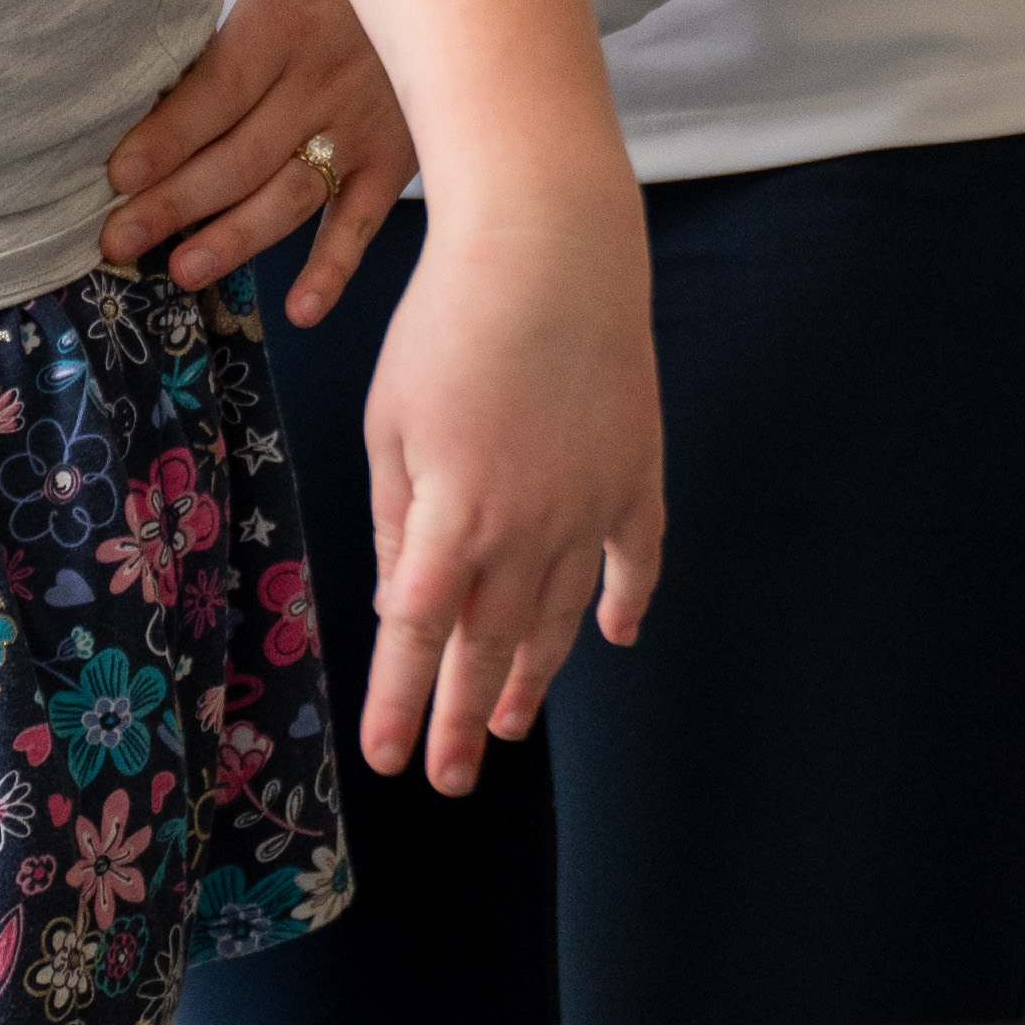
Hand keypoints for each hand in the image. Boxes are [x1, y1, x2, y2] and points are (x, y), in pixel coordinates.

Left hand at [103, 0, 414, 321]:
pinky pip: (363, 220)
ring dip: (235, 239)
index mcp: (284, 22)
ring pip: (290, 194)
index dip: (167, 137)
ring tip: (183, 270)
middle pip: (238, 155)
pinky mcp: (395, 157)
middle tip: (115, 243)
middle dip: (173, 203)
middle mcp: (321, 81)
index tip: (117, 175)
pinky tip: (300, 307)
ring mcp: (362, 125)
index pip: (215, 91)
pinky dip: (335, 267)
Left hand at [356, 194, 660, 794]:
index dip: (402, 702)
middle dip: (464, 718)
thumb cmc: (446, 321)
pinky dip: (627, 602)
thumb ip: (398, 517)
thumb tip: (403, 601)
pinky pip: (636, 559)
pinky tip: (616, 640)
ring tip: (510, 727)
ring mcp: (591, 506)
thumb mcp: (390, 421)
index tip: (387, 759)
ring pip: (559, 617)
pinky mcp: (637, 472)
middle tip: (448, 779)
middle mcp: (527, 530)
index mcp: (453, 518)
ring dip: (532, 677)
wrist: (550, 245)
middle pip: (490, 646)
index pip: (420, 636)